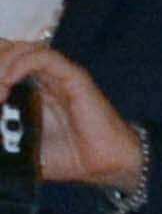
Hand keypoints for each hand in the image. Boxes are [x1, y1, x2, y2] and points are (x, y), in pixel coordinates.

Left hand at [0, 43, 138, 192]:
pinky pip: (44, 57)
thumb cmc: (64, 157)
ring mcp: (57, 75)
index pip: (1, 61)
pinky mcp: (74, 77)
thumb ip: (0, 136)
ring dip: (1, 64)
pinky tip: (7, 81)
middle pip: (7, 48)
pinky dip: (20, 64)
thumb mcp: (16, 148)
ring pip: (23, 48)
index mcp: (27, 89)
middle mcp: (41, 78)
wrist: (100, 164)